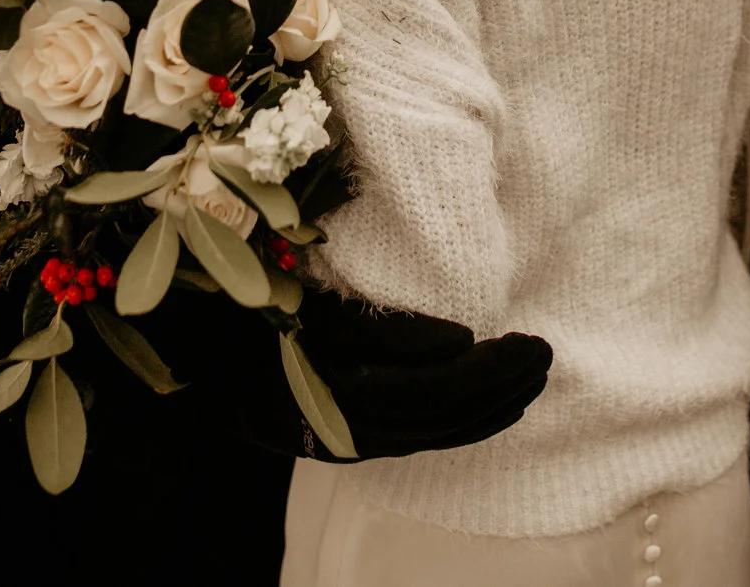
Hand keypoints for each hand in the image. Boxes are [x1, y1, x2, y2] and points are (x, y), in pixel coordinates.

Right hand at [240, 290, 551, 461]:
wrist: (204, 353)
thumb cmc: (258, 313)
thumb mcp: (318, 306)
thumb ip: (384, 329)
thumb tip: (460, 339)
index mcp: (336, 394)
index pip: (430, 393)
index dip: (484, 372)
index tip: (526, 342)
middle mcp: (346, 431)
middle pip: (441, 420)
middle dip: (500, 389)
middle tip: (545, 353)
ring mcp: (348, 442)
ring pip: (435, 437)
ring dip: (492, 408)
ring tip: (534, 376)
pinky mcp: (351, 442)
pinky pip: (421, 440)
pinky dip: (465, 424)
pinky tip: (497, 406)